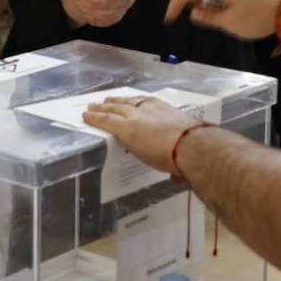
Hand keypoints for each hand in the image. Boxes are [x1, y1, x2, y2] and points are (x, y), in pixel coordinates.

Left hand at [82, 96, 202, 175]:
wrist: (190, 146)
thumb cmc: (193, 148)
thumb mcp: (186, 147)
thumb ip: (177, 162)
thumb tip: (177, 178)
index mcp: (165, 111)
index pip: (146, 103)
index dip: (136, 104)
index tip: (130, 104)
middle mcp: (149, 109)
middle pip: (127, 103)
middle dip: (115, 103)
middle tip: (106, 102)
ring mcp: (136, 117)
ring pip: (113, 109)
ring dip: (102, 108)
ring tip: (93, 108)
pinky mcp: (124, 128)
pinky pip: (105, 120)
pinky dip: (94, 118)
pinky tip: (86, 117)